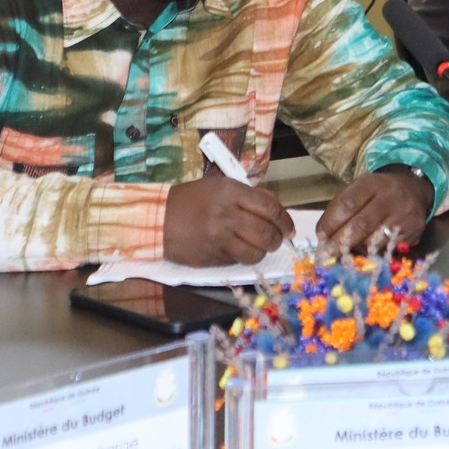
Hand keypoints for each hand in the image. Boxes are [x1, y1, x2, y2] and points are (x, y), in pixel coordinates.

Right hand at [163, 176, 294, 265]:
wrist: (159, 218)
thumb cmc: (192, 199)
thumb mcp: (221, 186)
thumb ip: (250, 195)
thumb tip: (276, 208)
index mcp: (232, 193)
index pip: (271, 208)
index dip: (285, 221)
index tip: (290, 228)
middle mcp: (227, 215)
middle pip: (267, 233)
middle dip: (278, 239)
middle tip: (278, 240)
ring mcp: (219, 239)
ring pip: (255, 253)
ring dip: (263, 252)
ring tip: (261, 247)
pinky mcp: (211, 257)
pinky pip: (238, 261)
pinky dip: (244, 258)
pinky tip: (240, 250)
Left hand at [319, 166, 433, 250]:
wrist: (415, 189)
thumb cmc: (379, 192)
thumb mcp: (361, 189)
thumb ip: (342, 209)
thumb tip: (323, 237)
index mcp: (372, 183)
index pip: (348, 204)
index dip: (331, 222)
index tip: (320, 237)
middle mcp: (390, 198)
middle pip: (361, 225)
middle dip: (339, 243)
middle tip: (325, 256)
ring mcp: (404, 217)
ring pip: (374, 242)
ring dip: (355, 252)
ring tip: (342, 259)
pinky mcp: (413, 233)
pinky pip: (388, 250)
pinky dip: (372, 256)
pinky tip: (363, 258)